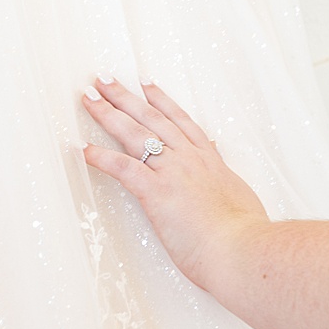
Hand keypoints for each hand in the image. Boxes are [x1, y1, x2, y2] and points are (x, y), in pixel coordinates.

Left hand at [81, 79, 270, 294]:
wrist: (244, 249)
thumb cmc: (245, 233)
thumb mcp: (238, 194)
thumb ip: (223, 174)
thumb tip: (216, 155)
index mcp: (209, 161)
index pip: (180, 121)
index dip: (161, 100)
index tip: (145, 83)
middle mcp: (189, 159)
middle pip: (151, 118)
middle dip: (124, 96)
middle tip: (103, 80)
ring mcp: (172, 172)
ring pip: (134, 133)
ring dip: (107, 113)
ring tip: (88, 98)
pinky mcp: (156, 191)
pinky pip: (122, 168)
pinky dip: (100, 157)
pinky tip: (83, 149)